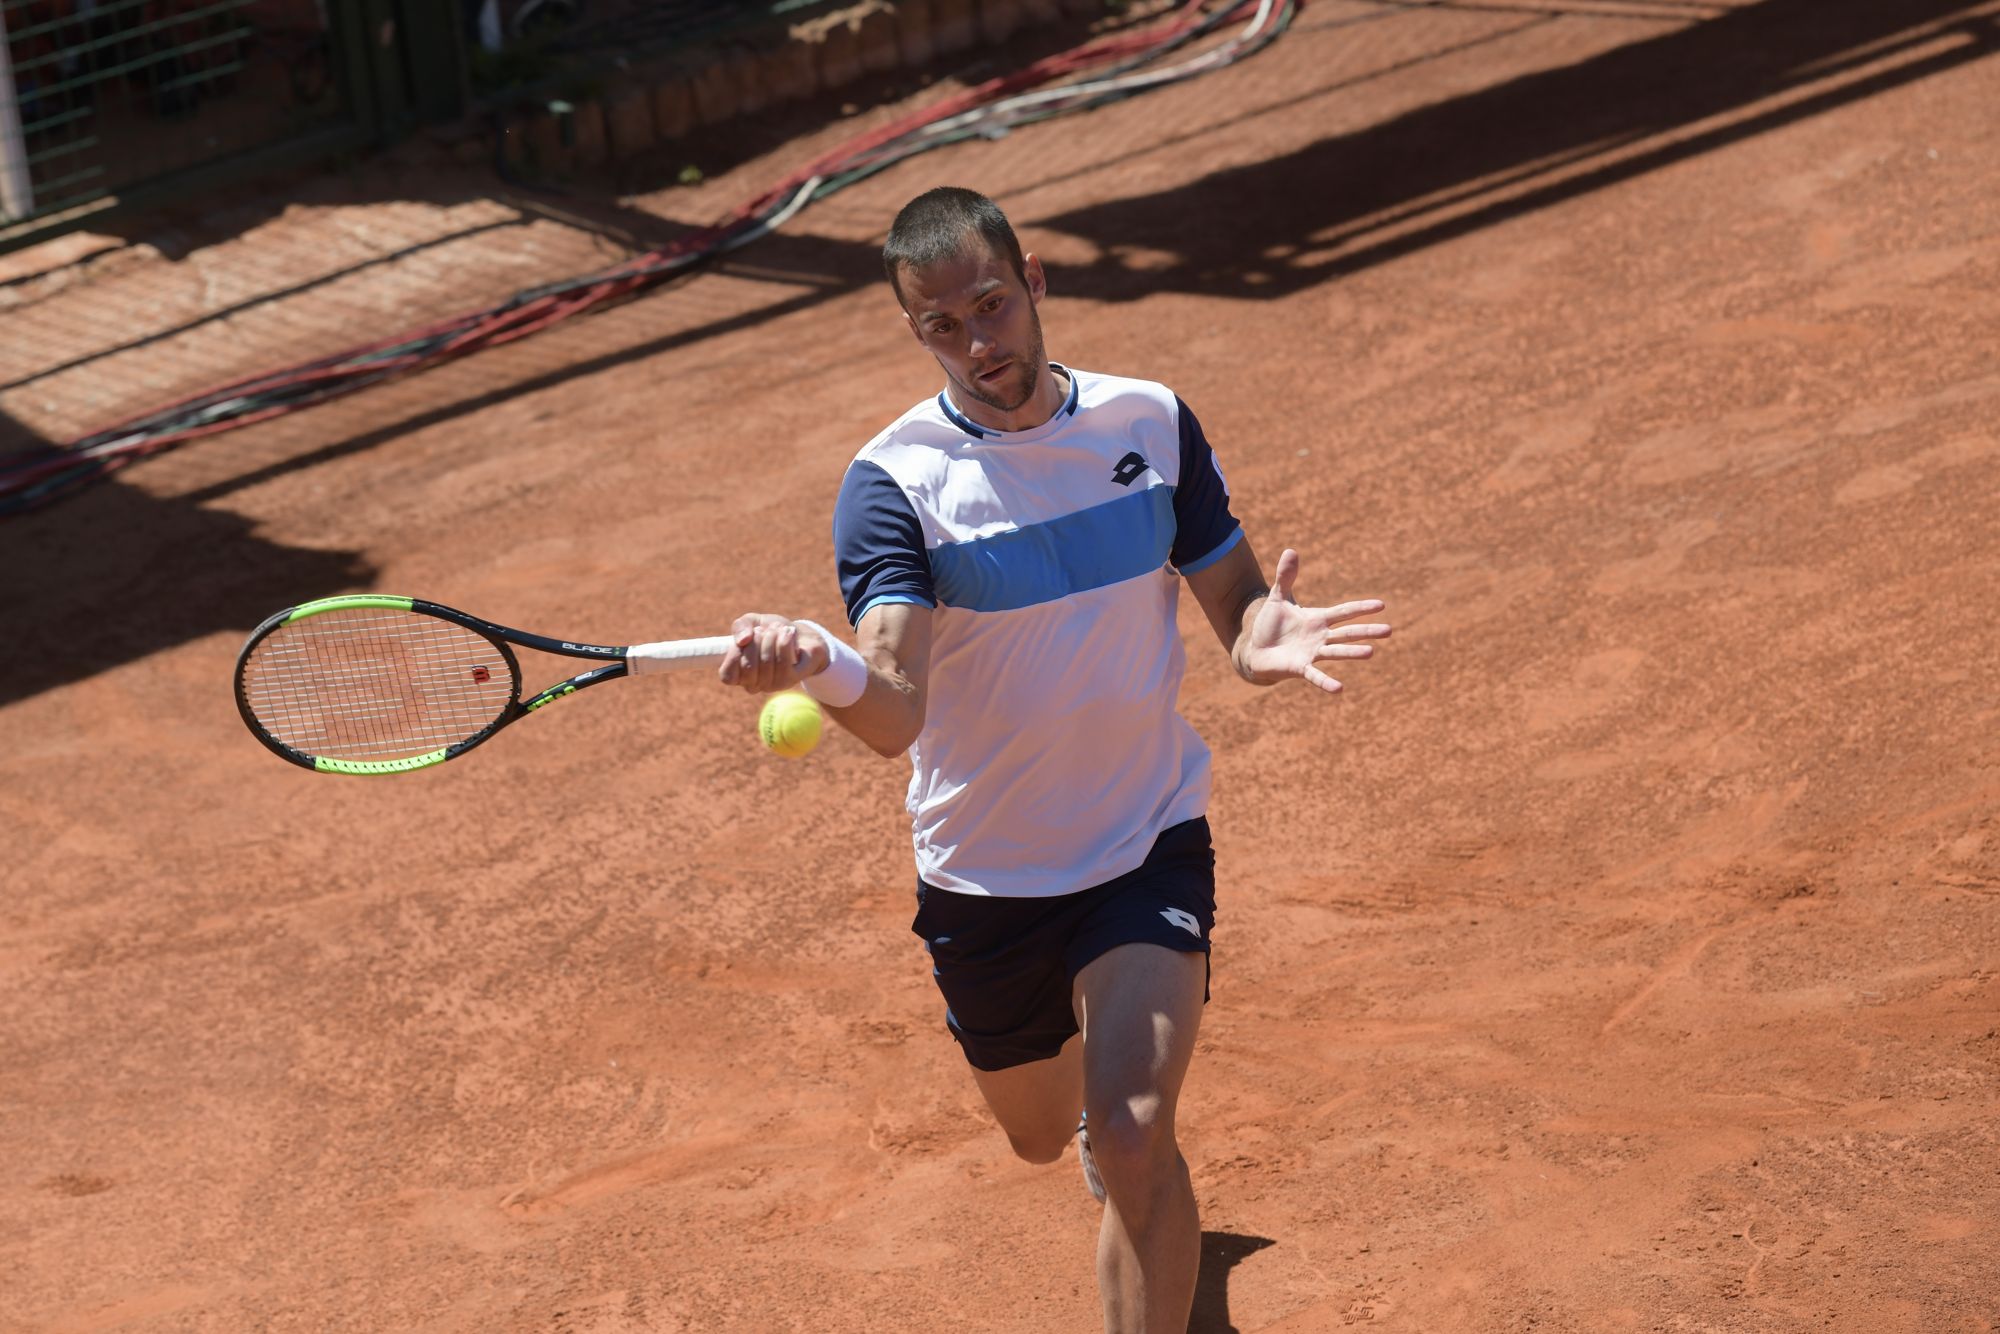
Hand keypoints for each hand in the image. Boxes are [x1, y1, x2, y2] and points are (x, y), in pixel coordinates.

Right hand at [719, 614, 830, 693]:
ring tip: (778, 629)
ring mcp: (773, 685)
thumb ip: (740, 626)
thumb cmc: (773, 632)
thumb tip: (742, 640)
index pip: (727, 676)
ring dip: (771, 637)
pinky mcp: (791, 679)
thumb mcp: (753, 622)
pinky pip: (783, 660)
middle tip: (764, 631)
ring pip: (766, 661)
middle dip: (756, 640)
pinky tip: (788, 633)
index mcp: (740, 675)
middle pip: (747, 666)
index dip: (733, 654)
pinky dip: (784, 641)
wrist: (803, 635)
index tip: (744, 639)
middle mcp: (755, 684)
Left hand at [1238, 549, 1390, 693]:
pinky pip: (1315, 676)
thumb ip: (1286, 577)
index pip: (1344, 612)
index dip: (1361, 608)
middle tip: (1389, 630)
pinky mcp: (1300, 668)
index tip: (1381, 605)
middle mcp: (1320, 637)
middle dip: (1367, 631)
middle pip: (1347, 633)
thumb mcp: (1278, 598)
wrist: (1255, 649)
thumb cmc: (1270, 625)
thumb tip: (1290, 550)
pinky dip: (1326, 682)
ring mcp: (1312, 653)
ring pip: (1336, 652)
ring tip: (1371, 652)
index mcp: (1318, 619)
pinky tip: (1339, 689)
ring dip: (1352, 653)